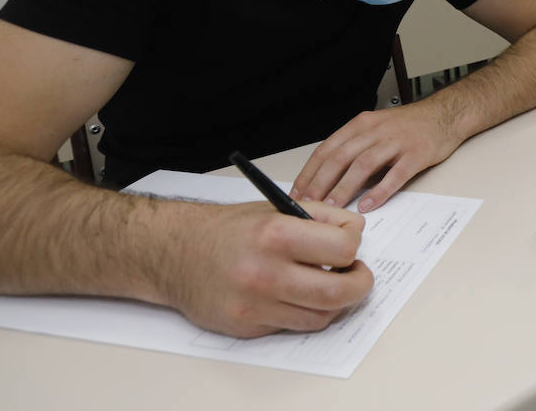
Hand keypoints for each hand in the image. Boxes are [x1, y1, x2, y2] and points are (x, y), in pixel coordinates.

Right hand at [163, 200, 372, 337]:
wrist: (176, 254)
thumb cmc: (229, 229)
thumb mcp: (276, 208)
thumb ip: (320, 217)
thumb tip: (356, 234)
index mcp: (275, 234)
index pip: (343, 248)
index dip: (354, 245)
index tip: (351, 244)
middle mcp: (264, 272)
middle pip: (338, 292)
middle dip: (359, 284)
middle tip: (358, 276)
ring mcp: (254, 305)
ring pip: (320, 316)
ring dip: (334, 302)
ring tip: (328, 284)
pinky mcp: (246, 327)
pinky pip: (293, 326)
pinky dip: (304, 312)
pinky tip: (297, 295)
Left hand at [291, 104, 459, 211]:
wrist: (444, 115)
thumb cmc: (407, 126)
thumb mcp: (375, 128)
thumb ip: (354, 148)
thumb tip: (327, 177)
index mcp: (361, 125)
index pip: (327, 149)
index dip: (309, 172)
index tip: (297, 192)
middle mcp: (375, 131)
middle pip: (341, 157)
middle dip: (320, 182)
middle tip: (308, 203)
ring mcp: (396, 142)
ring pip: (363, 165)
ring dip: (344, 187)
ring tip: (332, 207)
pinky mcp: (416, 155)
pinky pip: (395, 175)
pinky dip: (380, 191)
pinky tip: (368, 205)